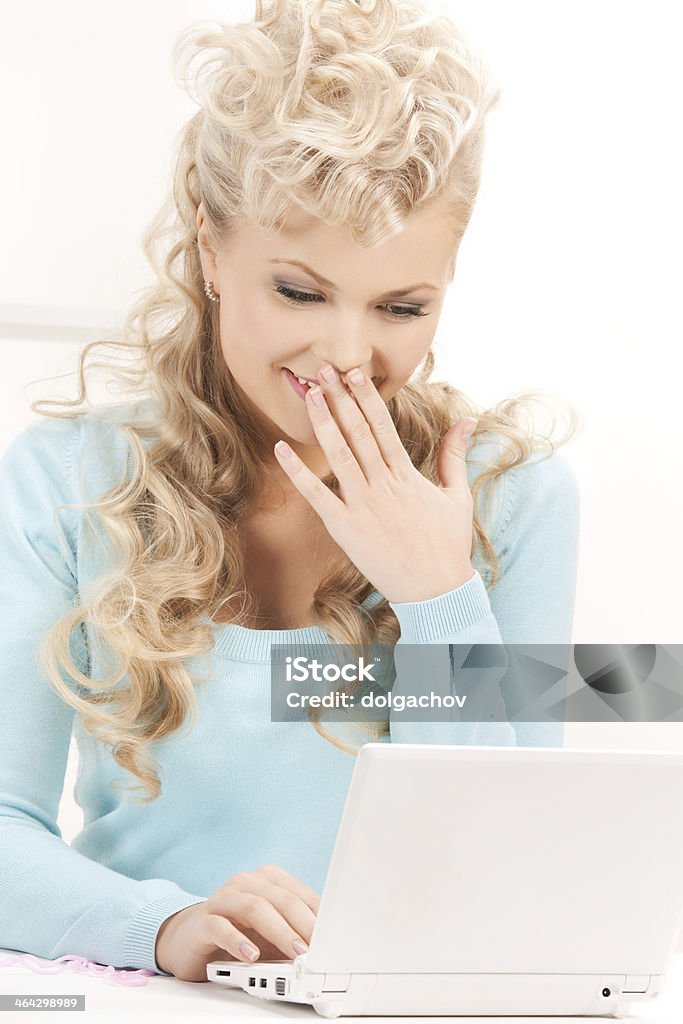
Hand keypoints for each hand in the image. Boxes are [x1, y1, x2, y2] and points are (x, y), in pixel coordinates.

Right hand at [155, 864, 319, 981]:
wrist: (189, 938)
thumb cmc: (237, 934)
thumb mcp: (269, 934)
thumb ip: (291, 934)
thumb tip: (322, 949)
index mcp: (268, 880)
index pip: (299, 894)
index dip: (318, 915)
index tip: (333, 937)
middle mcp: (246, 883)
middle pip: (280, 898)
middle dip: (303, 924)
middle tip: (318, 948)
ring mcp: (223, 898)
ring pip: (255, 908)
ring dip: (279, 932)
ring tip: (295, 953)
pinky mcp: (203, 920)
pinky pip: (222, 927)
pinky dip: (238, 942)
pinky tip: (251, 956)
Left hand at [274, 365, 476, 602]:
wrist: (435, 591)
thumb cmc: (447, 545)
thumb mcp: (457, 496)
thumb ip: (455, 455)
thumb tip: (467, 421)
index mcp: (407, 475)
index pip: (383, 426)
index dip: (367, 397)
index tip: (354, 373)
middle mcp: (383, 485)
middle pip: (358, 432)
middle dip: (340, 398)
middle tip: (324, 369)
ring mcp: (363, 506)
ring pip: (338, 455)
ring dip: (323, 422)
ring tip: (310, 393)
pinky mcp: (345, 528)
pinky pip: (317, 495)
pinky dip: (298, 472)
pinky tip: (282, 450)